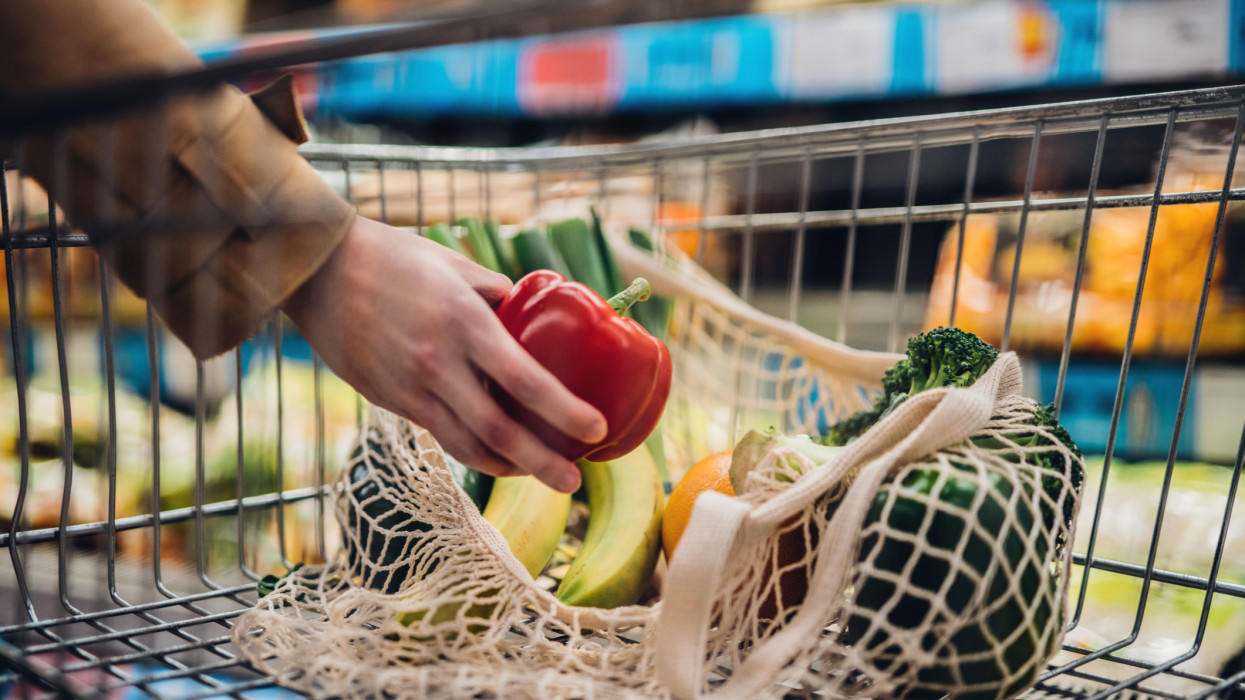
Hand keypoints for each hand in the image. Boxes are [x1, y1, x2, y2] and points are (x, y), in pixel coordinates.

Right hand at [282, 215, 605, 492]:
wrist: (318, 270)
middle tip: (574, 483)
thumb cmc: (394, 257)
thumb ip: (496, 295)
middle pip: (499, 431)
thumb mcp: (456, 264)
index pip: (524, 380)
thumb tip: (532, 317)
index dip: (563, 411)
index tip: (595, 428)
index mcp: (463, 322)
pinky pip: (440, 435)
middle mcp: (438, 363)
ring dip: (508, 467)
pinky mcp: (389, 400)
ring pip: (467, 446)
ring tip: (540, 473)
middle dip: (542, 463)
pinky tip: (497, 455)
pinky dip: (474, 451)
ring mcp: (410, 387)